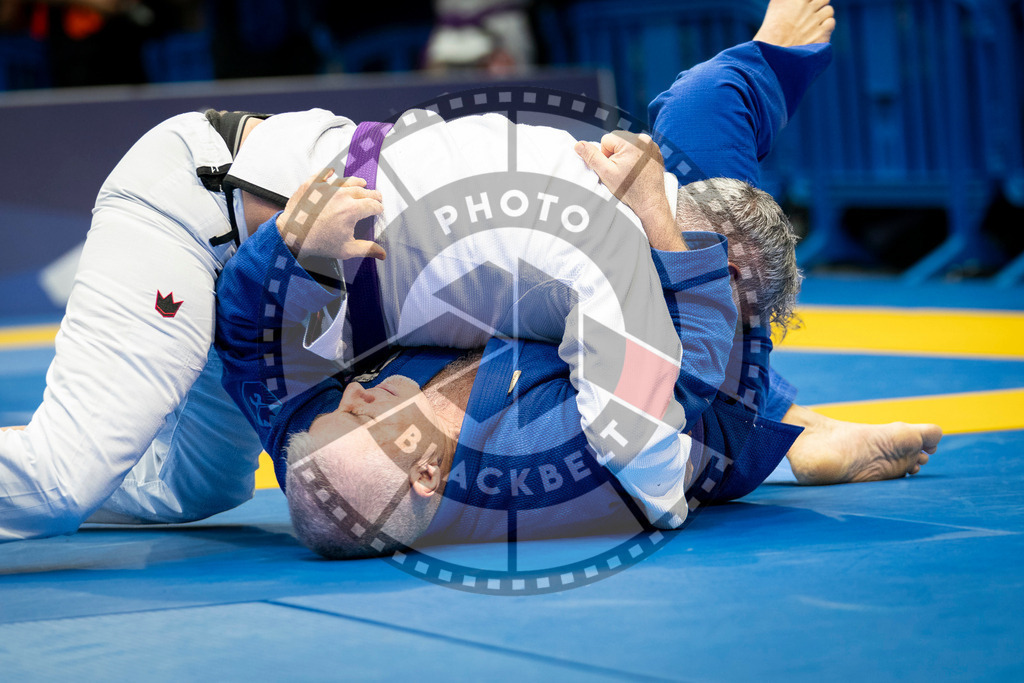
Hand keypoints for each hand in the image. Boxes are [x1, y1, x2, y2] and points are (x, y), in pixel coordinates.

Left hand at [277, 169, 385, 259]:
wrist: (292, 235)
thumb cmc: (318, 243)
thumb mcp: (346, 249)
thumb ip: (367, 249)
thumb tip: (382, 253)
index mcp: (352, 210)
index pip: (372, 205)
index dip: (378, 208)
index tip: (379, 209)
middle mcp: (341, 195)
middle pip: (363, 191)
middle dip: (372, 194)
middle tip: (375, 196)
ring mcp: (326, 188)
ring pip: (347, 181)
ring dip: (356, 182)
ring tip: (361, 183)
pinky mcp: (313, 184)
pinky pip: (323, 174)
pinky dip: (330, 173)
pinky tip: (333, 173)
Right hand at [575, 132, 684, 250]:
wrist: (650, 204)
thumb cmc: (629, 190)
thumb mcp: (605, 173)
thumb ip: (591, 156)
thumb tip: (578, 145)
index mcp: (631, 141)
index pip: (606, 140)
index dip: (605, 156)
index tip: (613, 169)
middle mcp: (644, 139)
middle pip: (618, 141)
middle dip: (615, 155)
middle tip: (621, 172)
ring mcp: (652, 145)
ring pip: (628, 145)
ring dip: (625, 156)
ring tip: (630, 173)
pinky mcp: (656, 152)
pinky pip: (639, 150)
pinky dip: (636, 159)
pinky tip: (638, 172)